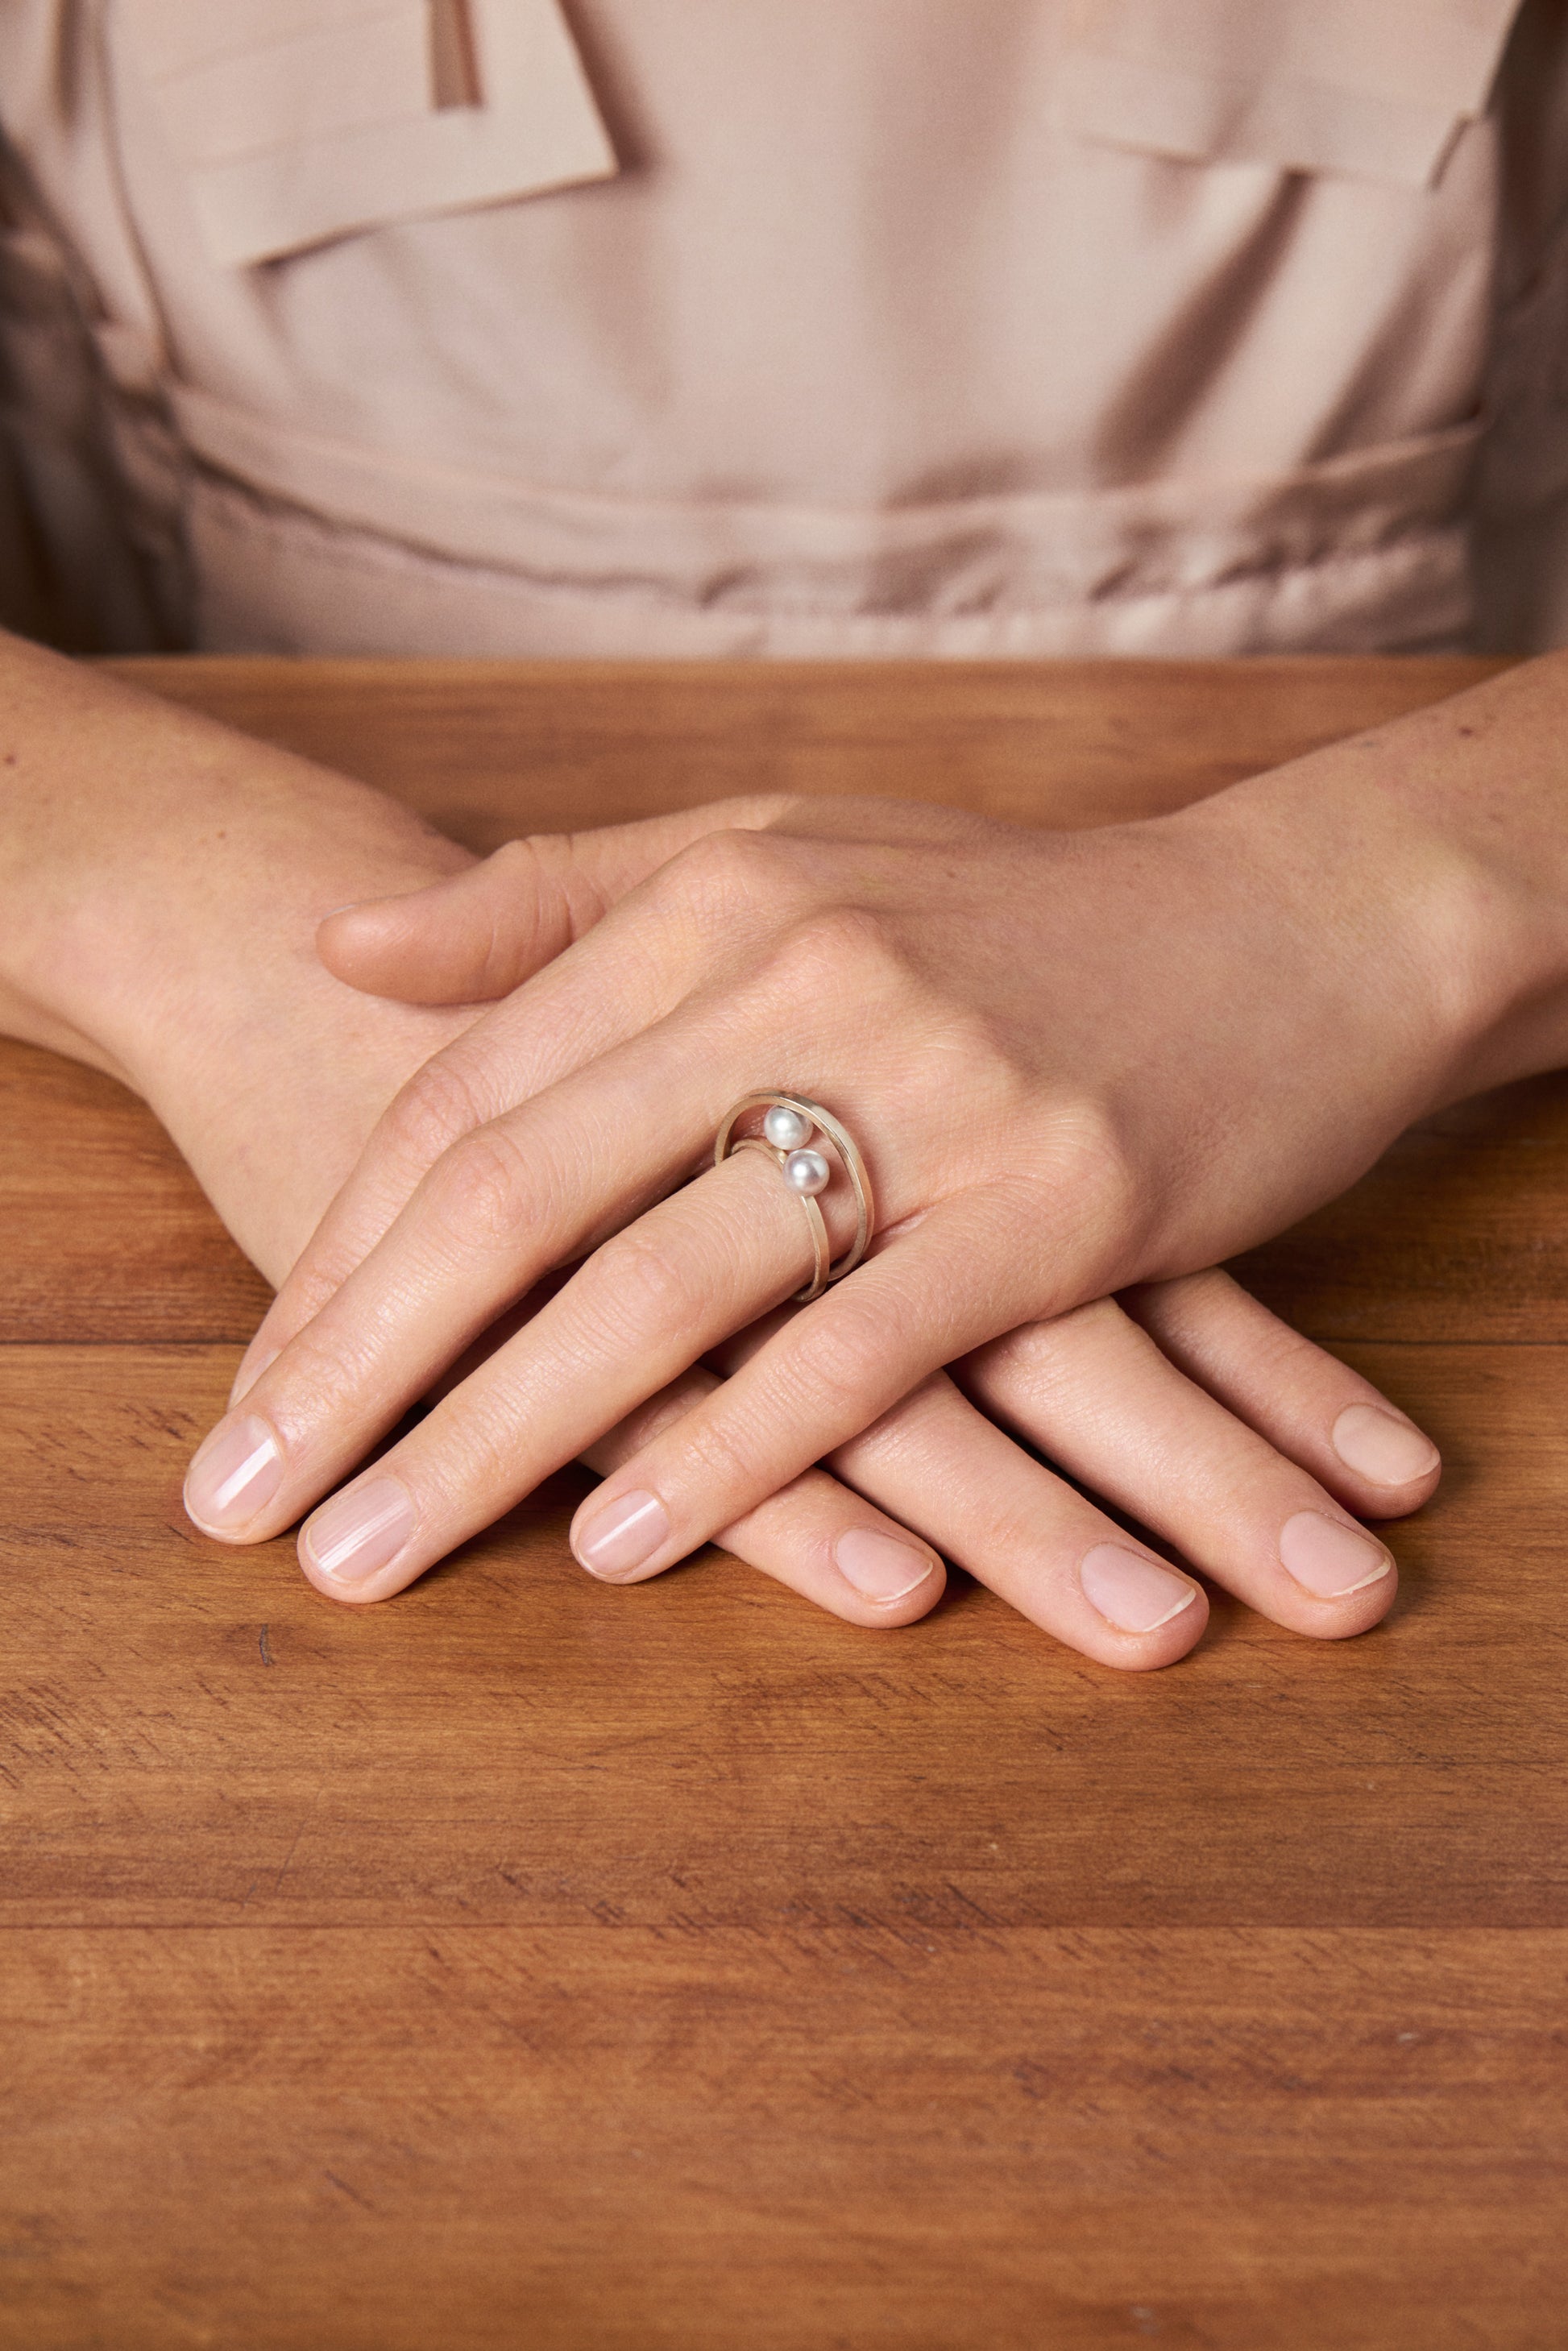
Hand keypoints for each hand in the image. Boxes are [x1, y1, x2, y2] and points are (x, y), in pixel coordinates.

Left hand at [188, 777, 1459, 1663]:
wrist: (1295, 927)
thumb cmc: (1014, 911)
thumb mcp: (779, 846)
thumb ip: (559, 896)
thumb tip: (345, 945)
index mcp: (716, 895)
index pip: (470, 1091)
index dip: (342, 1251)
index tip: (254, 1387)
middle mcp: (803, 976)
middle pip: (521, 1192)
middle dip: (358, 1365)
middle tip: (240, 1505)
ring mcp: (935, 1090)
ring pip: (663, 1286)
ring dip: (495, 1439)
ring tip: (367, 1556)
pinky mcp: (1058, 1202)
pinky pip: (857, 1352)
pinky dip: (729, 1456)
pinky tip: (615, 1547)